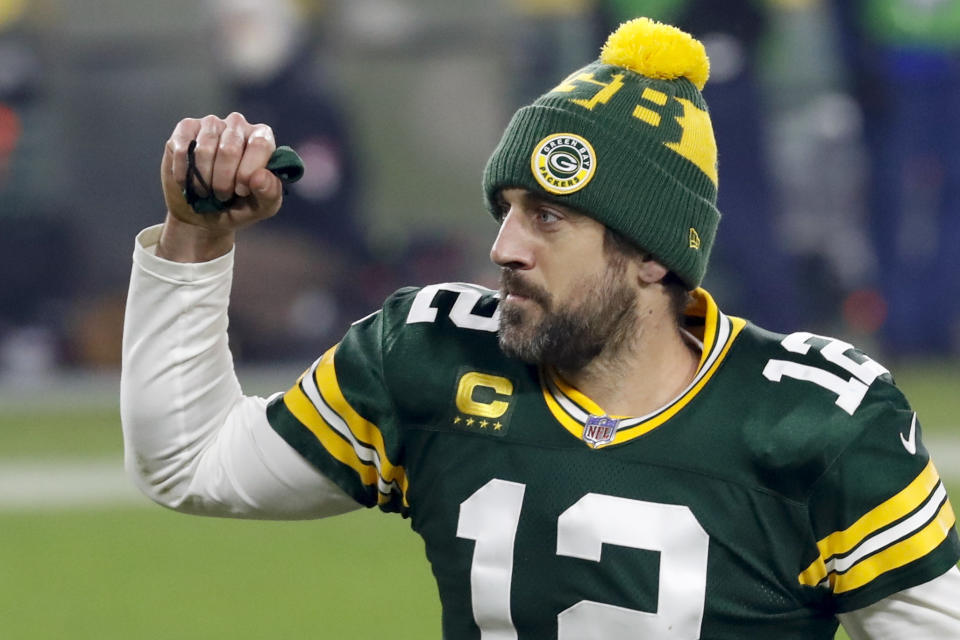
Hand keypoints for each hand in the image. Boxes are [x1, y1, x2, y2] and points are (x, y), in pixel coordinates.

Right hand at [157, 112, 283, 261]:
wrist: (203, 212)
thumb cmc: (238, 206)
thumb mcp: (261, 207)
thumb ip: (269, 193)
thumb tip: (261, 177)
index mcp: (262, 138)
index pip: (260, 144)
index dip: (248, 172)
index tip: (241, 191)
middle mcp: (238, 125)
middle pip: (229, 149)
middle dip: (223, 182)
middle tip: (222, 196)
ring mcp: (210, 124)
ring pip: (204, 150)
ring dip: (203, 180)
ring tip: (206, 191)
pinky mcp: (185, 129)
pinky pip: (182, 150)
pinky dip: (184, 174)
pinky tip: (188, 183)